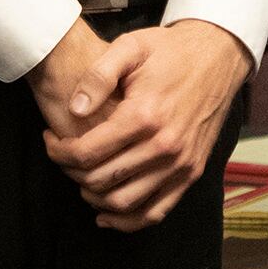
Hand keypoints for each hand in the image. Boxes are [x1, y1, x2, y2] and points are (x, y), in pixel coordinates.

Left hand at [41, 20, 253, 231]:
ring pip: (124, 203)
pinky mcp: (192, 173)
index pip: (86, 152)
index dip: (58, 152)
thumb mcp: (130, 47)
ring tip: (81, 177)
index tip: (50, 140)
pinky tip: (106, 213)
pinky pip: (156, 212)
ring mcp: (180, 164)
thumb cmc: (170, 51)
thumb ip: (98, 75)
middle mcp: (164, 146)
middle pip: (100, 180)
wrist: (217, 57)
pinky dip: (127, 221)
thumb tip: (75, 109)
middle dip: (71, 172)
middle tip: (62, 156)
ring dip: (93, 197)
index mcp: (144, 115)